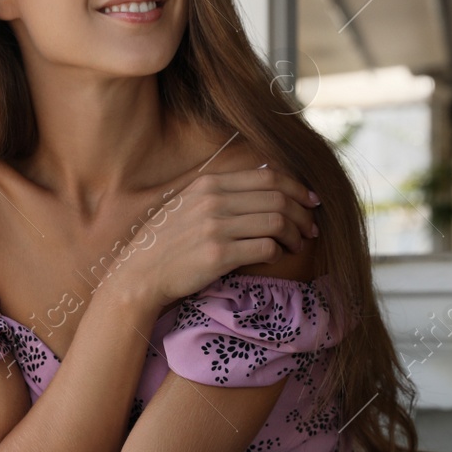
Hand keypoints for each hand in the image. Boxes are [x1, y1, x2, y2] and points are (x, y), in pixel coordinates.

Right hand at [116, 162, 319, 310]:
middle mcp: (213, 200)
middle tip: (311, 228)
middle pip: (278, 197)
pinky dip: (279, 252)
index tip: (311, 202)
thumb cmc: (167, 243)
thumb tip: (265, 178)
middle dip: (303, 214)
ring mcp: (215, 226)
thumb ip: (221, 191)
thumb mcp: (189, 204)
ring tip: (297, 245)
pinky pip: (266, 248)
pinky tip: (277, 257)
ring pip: (277, 221)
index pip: (268, 176)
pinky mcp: (219, 255)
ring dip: (295, 235)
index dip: (298, 188)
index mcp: (209, 183)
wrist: (139, 275)